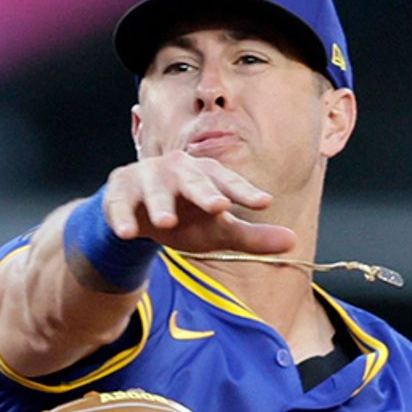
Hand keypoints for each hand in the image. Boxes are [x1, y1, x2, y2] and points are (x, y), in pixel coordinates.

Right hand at [106, 149, 292, 257]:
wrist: (138, 216)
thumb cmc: (185, 218)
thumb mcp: (217, 231)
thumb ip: (251, 236)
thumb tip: (292, 240)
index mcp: (206, 175)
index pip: (229, 183)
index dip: (245, 192)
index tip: (264, 203)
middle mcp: (178, 170)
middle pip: (193, 180)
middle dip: (204, 192)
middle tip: (218, 206)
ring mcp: (146, 177)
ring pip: (154, 189)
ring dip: (160, 204)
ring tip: (166, 222)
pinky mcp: (119, 191)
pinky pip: (119, 204)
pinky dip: (121, 217)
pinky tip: (127, 233)